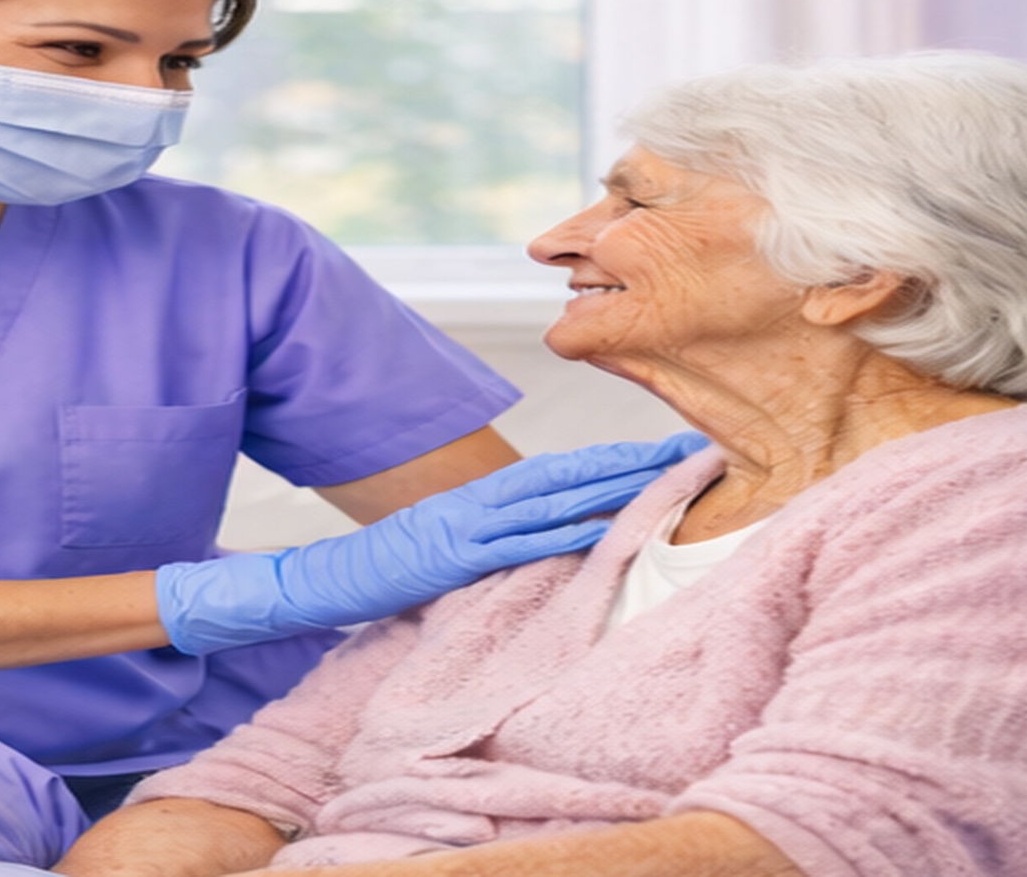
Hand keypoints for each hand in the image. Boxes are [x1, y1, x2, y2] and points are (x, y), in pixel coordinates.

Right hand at [157, 431, 707, 653]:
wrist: (338, 577)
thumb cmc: (397, 563)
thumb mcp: (454, 539)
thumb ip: (498, 531)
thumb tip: (547, 532)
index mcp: (486, 496)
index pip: (562, 471)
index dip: (614, 460)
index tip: (662, 453)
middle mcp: (485, 500)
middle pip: (571, 473)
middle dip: (631, 462)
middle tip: (688, 450)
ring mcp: (473, 524)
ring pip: (554, 498)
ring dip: (612, 486)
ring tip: (663, 477)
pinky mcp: (459, 553)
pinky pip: (519, 541)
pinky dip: (563, 532)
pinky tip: (602, 525)